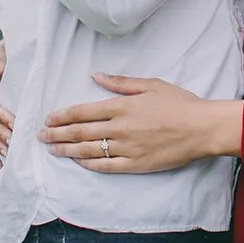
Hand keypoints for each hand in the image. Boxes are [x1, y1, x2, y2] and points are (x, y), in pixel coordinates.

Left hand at [41, 74, 241, 173]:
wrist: (203, 128)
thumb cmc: (179, 103)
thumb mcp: (150, 84)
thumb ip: (120, 82)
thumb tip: (95, 75)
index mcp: (122, 106)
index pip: (83, 111)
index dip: (62, 115)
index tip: (49, 118)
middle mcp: (120, 128)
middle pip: (80, 132)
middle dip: (57, 134)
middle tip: (41, 136)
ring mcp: (127, 148)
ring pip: (88, 150)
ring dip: (67, 150)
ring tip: (52, 150)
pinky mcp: (136, 165)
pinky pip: (105, 166)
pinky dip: (88, 164)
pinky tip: (77, 161)